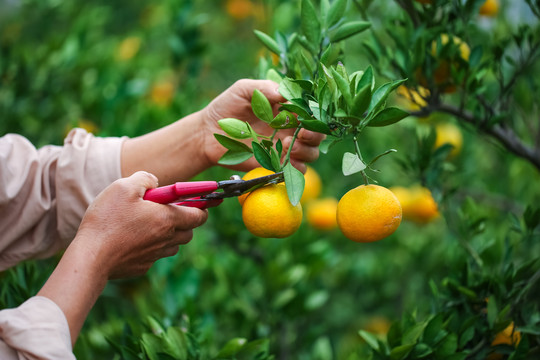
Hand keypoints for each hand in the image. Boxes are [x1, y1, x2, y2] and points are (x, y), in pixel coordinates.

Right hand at [75, 171, 207, 278]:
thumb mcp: (124, 186)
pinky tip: (133, 240)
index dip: (203, 208)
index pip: (199, 215)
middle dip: (186, 221)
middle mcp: (166, 239)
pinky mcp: (142, 267)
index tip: (203, 202)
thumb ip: (145, 179)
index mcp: (167, 218)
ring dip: (170, 235)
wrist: (90, 257)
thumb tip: (155, 182)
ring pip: (173, 245)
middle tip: (171, 211)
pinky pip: (155, 255)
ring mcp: (155, 255)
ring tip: (151, 225)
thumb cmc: (107, 220)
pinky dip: (152, 247)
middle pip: (189, 232)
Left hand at [200, 79, 325, 172]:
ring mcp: (284, 148)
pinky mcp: (275, 165)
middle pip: (317, 135)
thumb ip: (264, 88)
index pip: (312, 112)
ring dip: (306, 151)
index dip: (315, 115)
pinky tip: (284, 160)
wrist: (207, 134)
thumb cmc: (226, 107)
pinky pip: (296, 171)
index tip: (306, 117)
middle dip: (315, 135)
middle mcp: (290, 129)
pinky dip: (296, 167)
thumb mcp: (243, 89)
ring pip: (311, 153)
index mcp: (287, 110)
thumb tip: (285, 93)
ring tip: (287, 146)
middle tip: (300, 134)